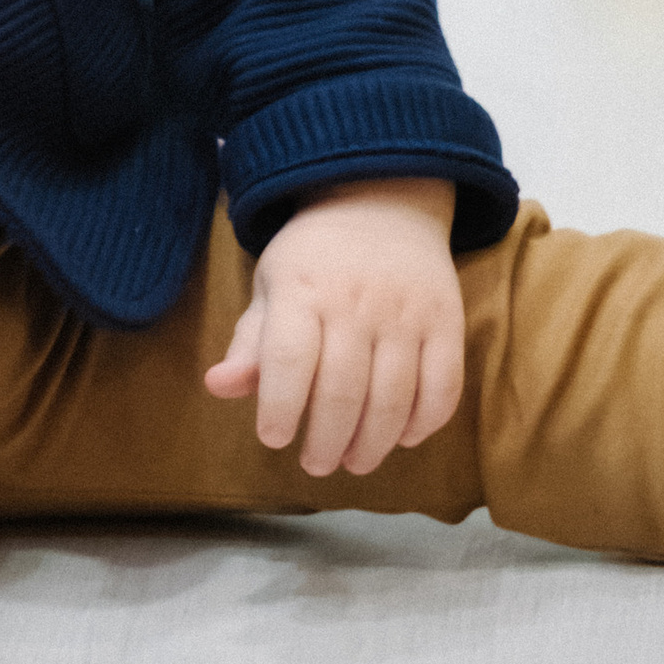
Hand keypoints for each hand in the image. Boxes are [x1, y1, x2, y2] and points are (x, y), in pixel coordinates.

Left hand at [203, 178, 462, 476]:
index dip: (280, 408)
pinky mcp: (446, 321)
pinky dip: (424, 422)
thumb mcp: (272, 285)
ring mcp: (406, 311)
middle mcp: (356, 300)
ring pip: (394, 397)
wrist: (380, 200)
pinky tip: (402, 437)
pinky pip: (443, 386)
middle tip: (314, 464)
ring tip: (353, 461)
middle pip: (343, 390)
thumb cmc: (314, 258)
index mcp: (302, 288)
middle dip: (326, 440)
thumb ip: (250, 342)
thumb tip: (217, 386)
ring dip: (373, 443)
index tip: (273, 438)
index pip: (289, 359)